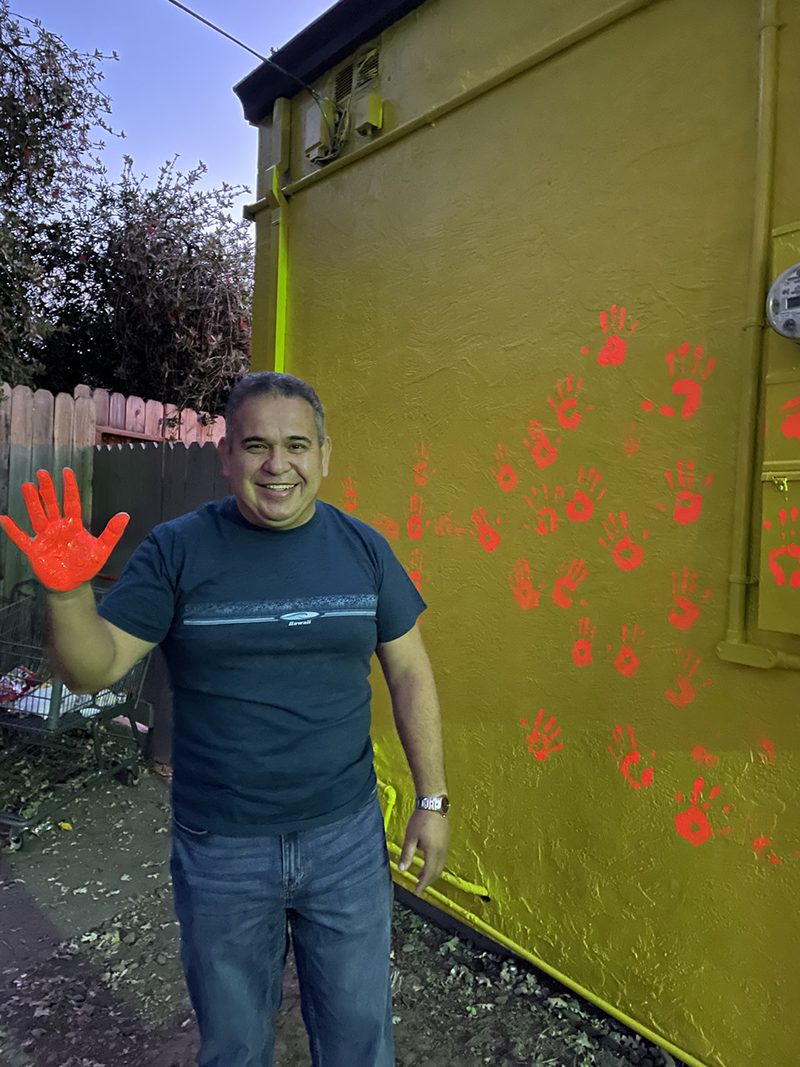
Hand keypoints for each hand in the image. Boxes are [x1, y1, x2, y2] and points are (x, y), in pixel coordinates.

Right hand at [0, 468, 128, 591]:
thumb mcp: (102, 549)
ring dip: (32, 502)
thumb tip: (125, 515)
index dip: (69, 487)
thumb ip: (112, 532)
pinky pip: (21, 538)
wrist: (72, 584)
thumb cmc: (86, 565)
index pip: (71, 502)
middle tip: (42, 473)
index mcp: (73, 525)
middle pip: (51, 504)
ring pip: (37, 515)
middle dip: (47, 489)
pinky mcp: (35, 549)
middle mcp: (57, 527)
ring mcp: (45, 537)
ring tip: (27, 486)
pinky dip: (12, 530)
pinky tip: (4, 519)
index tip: (67, 471)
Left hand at [398, 808, 449, 895]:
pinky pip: (442, 858)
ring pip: (440, 865)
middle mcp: (442, 852)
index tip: (416, 891)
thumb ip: (407, 854)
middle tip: (419, 886)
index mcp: (433, 853)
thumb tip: (402, 870)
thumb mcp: (411, 837)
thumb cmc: (421, 819)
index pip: (428, 874)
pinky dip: (435, 864)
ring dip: (432, 873)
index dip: (422, 884)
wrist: (434, 803)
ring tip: (421, 876)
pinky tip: (428, 861)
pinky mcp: (446, 840)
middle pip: (437, 872)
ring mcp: (446, 846)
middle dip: (428, 881)